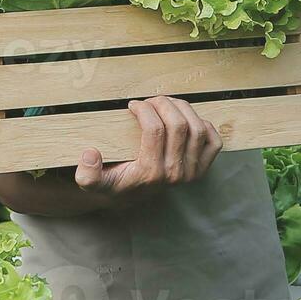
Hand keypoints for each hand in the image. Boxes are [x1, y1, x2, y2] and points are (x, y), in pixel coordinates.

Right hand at [75, 96, 222, 196]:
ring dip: (183, 108)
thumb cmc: (113, 183)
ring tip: (166, 104)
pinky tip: (185, 120)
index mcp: (150, 173)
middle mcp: (174, 174)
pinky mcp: (202, 169)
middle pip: (179, 125)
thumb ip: (86, 173)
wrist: (131, 198)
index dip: (144, 109)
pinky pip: (213, 141)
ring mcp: (191, 172)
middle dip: (164, 104)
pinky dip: (204, 125)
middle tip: (150, 101)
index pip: (155, 130)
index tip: (133, 105)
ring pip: (198, 128)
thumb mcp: (92, 183)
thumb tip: (90, 154)